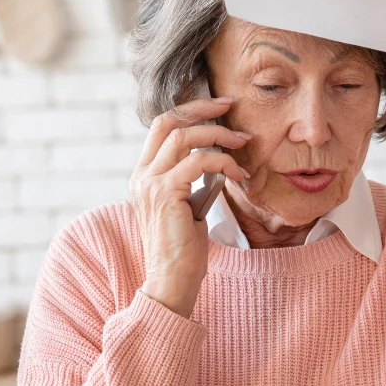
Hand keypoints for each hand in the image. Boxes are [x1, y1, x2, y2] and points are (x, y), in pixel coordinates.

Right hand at [131, 98, 251, 318]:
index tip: (219, 107)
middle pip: (168, 121)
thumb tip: (215, 158)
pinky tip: (241, 175)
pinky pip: (200, 162)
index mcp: (143, 175)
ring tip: (244, 143)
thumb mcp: (186, 205)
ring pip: (185, 137)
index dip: (189, 110)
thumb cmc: (184, 248)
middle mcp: (141, 175)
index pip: (161, 127)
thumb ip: (191, 179)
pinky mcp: (166, 194)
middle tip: (231, 105)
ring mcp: (150, 183)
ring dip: (220, 136)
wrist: (172, 280)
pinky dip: (225, 162)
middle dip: (202, 108)